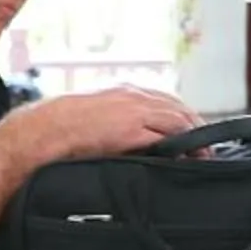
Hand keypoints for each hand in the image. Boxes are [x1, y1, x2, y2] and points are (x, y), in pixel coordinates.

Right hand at [10, 86, 196, 166]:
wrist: (44, 131)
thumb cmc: (63, 128)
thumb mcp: (96, 118)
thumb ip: (118, 124)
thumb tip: (134, 140)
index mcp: (125, 92)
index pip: (166, 100)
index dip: (184, 117)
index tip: (194, 133)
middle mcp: (134, 96)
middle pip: (179, 107)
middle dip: (196, 126)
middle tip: (206, 147)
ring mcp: (134, 111)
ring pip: (178, 119)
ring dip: (195, 138)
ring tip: (204, 155)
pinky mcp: (131, 130)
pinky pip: (168, 136)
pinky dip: (183, 146)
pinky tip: (190, 158)